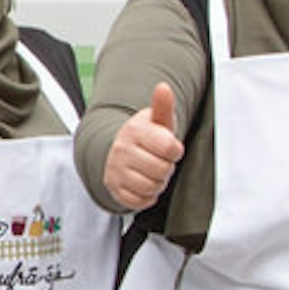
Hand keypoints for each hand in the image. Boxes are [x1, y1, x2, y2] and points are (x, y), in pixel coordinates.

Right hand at [101, 79, 182, 213]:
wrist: (120, 151)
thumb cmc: (146, 137)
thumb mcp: (157, 121)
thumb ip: (162, 106)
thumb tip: (163, 88)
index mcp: (134, 130)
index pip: (170, 148)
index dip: (174, 151)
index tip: (168, 147)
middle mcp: (122, 150)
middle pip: (162, 170)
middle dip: (166, 168)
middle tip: (158, 161)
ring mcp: (116, 170)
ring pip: (151, 187)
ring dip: (157, 183)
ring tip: (151, 172)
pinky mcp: (114, 188)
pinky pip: (140, 201)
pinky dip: (146, 196)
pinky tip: (143, 183)